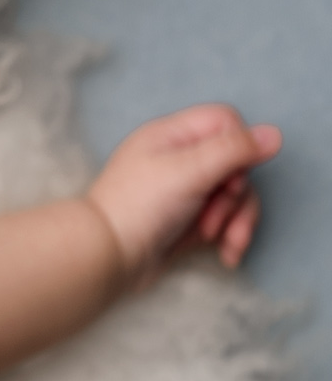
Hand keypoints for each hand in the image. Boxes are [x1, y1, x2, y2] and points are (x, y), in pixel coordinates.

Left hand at [86, 104, 281, 288]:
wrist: (107, 259)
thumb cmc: (137, 208)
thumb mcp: (187, 171)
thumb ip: (232, 150)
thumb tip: (273, 134)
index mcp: (170, 136)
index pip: (225, 121)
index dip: (239, 146)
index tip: (229, 174)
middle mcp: (179, 158)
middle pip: (237, 162)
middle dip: (236, 194)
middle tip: (213, 213)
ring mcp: (186, 190)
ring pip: (237, 193)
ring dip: (237, 220)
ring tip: (221, 241)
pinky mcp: (190, 218)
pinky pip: (226, 218)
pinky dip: (231, 235)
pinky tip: (227, 255)